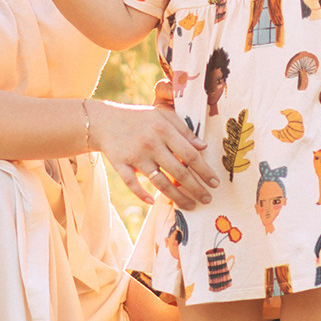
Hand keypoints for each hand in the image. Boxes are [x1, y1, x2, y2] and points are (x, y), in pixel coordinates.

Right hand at [86, 99, 218, 207]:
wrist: (104, 120)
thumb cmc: (139, 118)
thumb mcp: (162, 115)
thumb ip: (183, 129)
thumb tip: (203, 146)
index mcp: (164, 129)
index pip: (190, 154)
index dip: (205, 170)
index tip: (215, 182)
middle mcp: (151, 144)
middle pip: (179, 172)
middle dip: (196, 188)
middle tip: (207, 199)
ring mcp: (135, 156)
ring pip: (160, 182)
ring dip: (177, 197)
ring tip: (191, 206)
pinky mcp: (120, 165)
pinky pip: (133, 184)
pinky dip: (142, 195)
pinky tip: (153, 202)